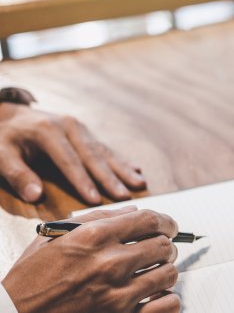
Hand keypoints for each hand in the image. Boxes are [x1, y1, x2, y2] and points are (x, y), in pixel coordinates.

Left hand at [0, 103, 145, 203]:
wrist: (10, 114)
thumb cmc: (5, 138)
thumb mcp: (1, 154)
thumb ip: (17, 174)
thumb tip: (35, 196)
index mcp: (48, 131)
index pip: (68, 161)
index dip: (82, 181)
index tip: (95, 200)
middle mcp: (69, 126)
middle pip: (92, 156)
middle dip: (110, 178)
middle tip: (125, 196)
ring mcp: (80, 128)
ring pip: (103, 152)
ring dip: (122, 170)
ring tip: (139, 184)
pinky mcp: (86, 132)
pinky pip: (105, 148)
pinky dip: (121, 160)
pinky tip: (136, 169)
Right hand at [2, 207, 180, 312]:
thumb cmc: (33, 277)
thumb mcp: (55, 237)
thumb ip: (97, 219)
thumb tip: (132, 211)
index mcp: (94, 238)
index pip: (151, 221)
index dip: (166, 222)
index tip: (169, 226)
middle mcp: (109, 263)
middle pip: (164, 246)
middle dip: (165, 246)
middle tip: (160, 250)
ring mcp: (117, 294)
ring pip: (169, 274)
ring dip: (165, 271)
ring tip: (155, 272)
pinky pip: (167, 304)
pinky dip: (167, 299)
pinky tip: (156, 295)